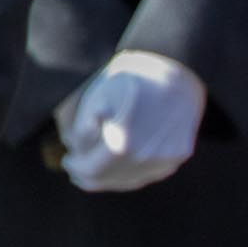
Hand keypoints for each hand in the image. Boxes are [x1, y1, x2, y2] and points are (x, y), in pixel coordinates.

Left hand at [58, 50, 206, 191]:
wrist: (177, 66)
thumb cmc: (132, 76)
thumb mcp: (96, 96)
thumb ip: (82, 128)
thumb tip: (74, 148)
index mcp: (122, 146)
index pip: (91, 170)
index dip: (76, 167)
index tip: (68, 162)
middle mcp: (145, 159)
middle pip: (112, 179)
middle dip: (92, 177)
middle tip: (79, 172)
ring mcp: (165, 159)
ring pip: (133, 180)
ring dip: (113, 178)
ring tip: (100, 172)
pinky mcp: (179, 155)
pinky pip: (152, 172)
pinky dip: (135, 172)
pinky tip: (126, 166)